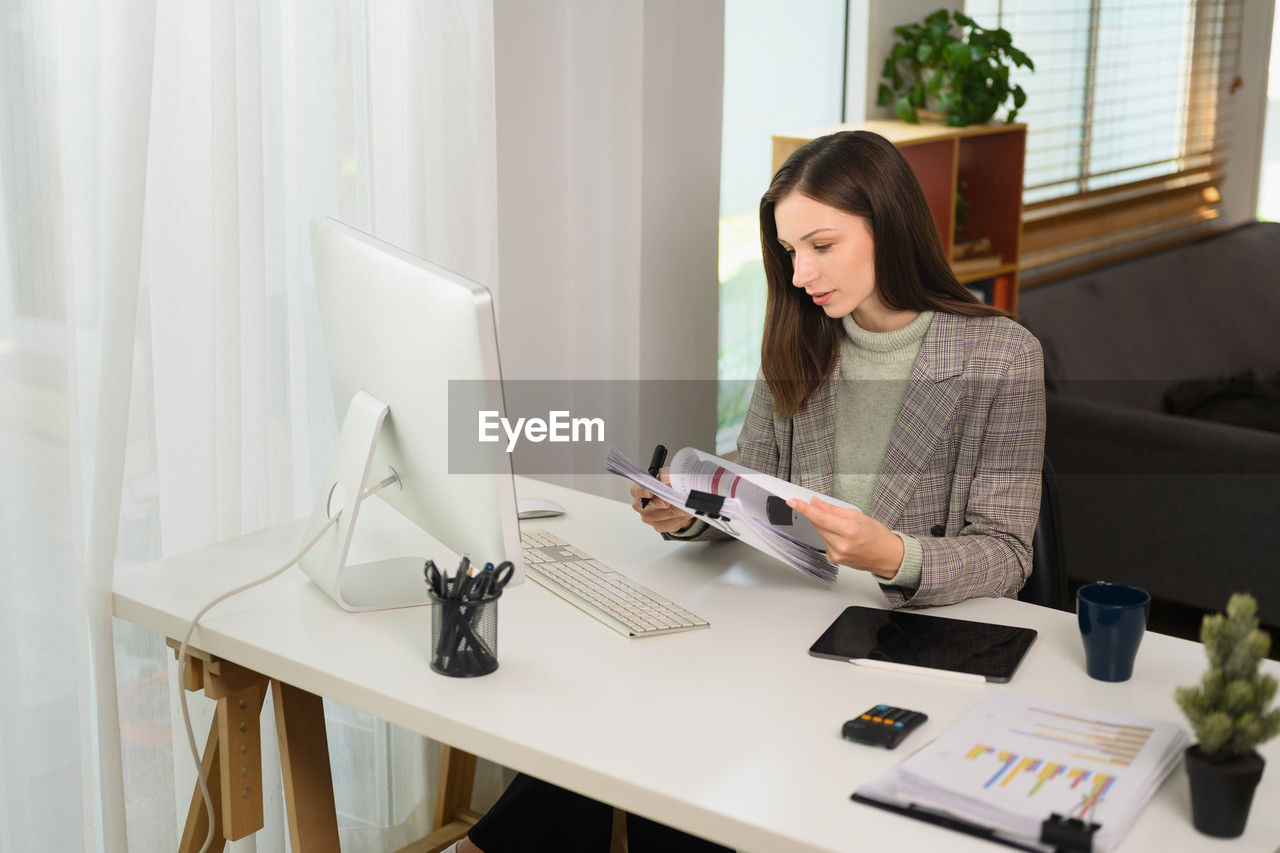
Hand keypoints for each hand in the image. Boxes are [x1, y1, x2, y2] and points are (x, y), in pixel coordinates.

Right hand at [631, 468, 695, 534]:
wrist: (674, 498)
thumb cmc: (666, 484)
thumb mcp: (666, 475)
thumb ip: (666, 476)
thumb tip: (668, 482)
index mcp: (638, 490)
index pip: (636, 490)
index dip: (643, 492)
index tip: (651, 493)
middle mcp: (640, 505)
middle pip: (648, 506)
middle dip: (661, 503)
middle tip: (671, 501)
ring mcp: (647, 517)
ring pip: (663, 515)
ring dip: (676, 510)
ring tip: (686, 504)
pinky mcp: (657, 526)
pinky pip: (669, 524)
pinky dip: (679, 518)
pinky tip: (685, 512)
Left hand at [786, 497, 903, 578]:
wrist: (887, 557)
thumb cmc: (878, 536)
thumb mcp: (859, 516)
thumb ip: (834, 510)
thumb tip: (817, 503)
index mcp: (850, 530)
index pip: (820, 517)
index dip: (804, 509)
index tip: (792, 502)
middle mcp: (842, 545)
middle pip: (818, 524)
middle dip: (821, 516)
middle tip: (835, 515)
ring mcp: (837, 554)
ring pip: (821, 533)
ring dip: (827, 528)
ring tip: (845, 530)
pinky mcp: (834, 560)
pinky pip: (824, 543)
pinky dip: (830, 537)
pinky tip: (843, 540)